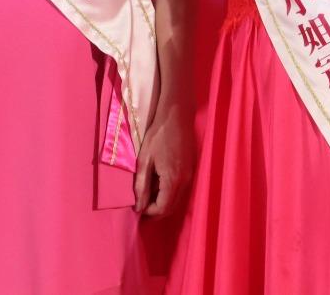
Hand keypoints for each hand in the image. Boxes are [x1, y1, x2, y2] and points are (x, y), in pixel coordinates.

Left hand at [133, 102, 191, 216]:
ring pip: (177, 199)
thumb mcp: (145, 160)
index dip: (149, 213)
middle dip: (156, 211)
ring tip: (148, 196)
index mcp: (173, 180)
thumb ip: (142, 186)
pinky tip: (158, 184)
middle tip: (141, 206)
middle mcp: (185, 181)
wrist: (177, 116)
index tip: (137, 208)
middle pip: (172, 207)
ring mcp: (190, 175)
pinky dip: (170, 193)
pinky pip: (181, 189)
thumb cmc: (158, 135)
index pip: (163, 208)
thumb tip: (139, 207)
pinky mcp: (191, 169)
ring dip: (163, 202)